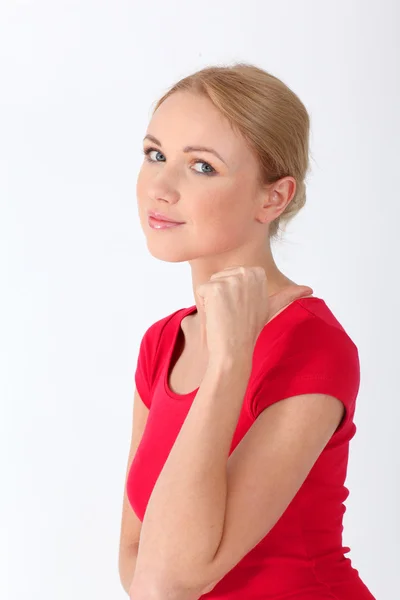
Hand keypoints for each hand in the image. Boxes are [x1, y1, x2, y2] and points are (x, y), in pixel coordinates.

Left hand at [195, 266, 312, 362]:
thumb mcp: (270, 308)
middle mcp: (246, 273)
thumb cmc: (248, 330)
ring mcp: (231, 280)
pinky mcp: (215, 288)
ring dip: (211, 302)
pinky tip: (216, 317)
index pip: (229, 275)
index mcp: (257, 273)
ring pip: (209, 285)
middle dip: (220, 297)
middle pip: (218, 278)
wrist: (234, 350)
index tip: (241, 309)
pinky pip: (200, 292)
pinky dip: (203, 306)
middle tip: (232, 314)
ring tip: (225, 316)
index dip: (230, 294)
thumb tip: (310, 289)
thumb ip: (288, 295)